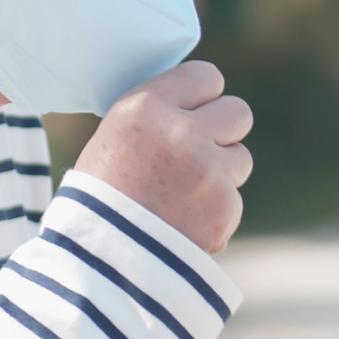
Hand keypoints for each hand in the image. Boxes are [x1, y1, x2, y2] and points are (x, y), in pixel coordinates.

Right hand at [73, 61, 253, 252]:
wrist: (98, 263)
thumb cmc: (98, 196)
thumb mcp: (114, 136)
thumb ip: (157, 114)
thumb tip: (198, 103)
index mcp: (146, 107)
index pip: (206, 75)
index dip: (204, 95)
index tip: (197, 109)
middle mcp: (181, 132)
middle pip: (237, 111)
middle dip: (223, 130)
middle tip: (200, 151)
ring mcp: (208, 170)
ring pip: (241, 157)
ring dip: (221, 172)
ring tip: (185, 193)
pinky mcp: (225, 207)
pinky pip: (234, 197)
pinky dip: (216, 210)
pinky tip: (185, 221)